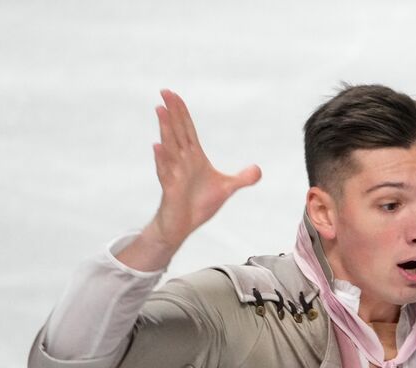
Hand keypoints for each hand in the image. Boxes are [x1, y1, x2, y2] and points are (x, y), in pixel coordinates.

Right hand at [127, 90, 261, 268]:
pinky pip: (165, 171)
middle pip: (177, 132)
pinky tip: (157, 146)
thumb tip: (258, 169)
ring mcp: (174, 173)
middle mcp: (182, 162)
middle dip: (172, 112)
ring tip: (160, 110)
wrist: (184, 226)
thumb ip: (242, 178)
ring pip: (169, 147)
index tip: (175, 95)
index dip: (182, 113)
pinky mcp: (170, 189)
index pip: (188, 130)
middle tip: (165, 92)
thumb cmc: (199, 204)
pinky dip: (162, 159)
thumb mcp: (227, 189)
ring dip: (165, 129)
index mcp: (194, 158)